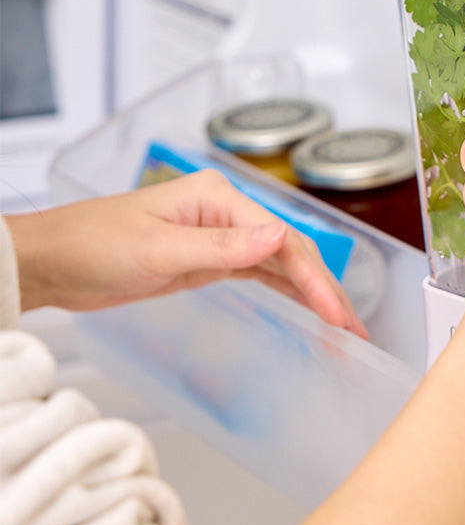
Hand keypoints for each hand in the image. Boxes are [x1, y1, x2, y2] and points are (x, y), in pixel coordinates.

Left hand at [8, 170, 367, 337]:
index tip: (334, 311)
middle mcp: (225, 212)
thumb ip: (221, 247)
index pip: (281, 238)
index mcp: (217, 198)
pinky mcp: (209, 259)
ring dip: (311, 292)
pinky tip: (309, 306)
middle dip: (324, 288)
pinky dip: (287, 290)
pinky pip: (260, 273)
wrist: (51, 262)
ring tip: (342, 324)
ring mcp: (219, 235)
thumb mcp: (157, 250)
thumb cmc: (92, 245)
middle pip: (289, 250)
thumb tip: (278, 239)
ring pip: (280, 264)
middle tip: (351, 326)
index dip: (313, 277)